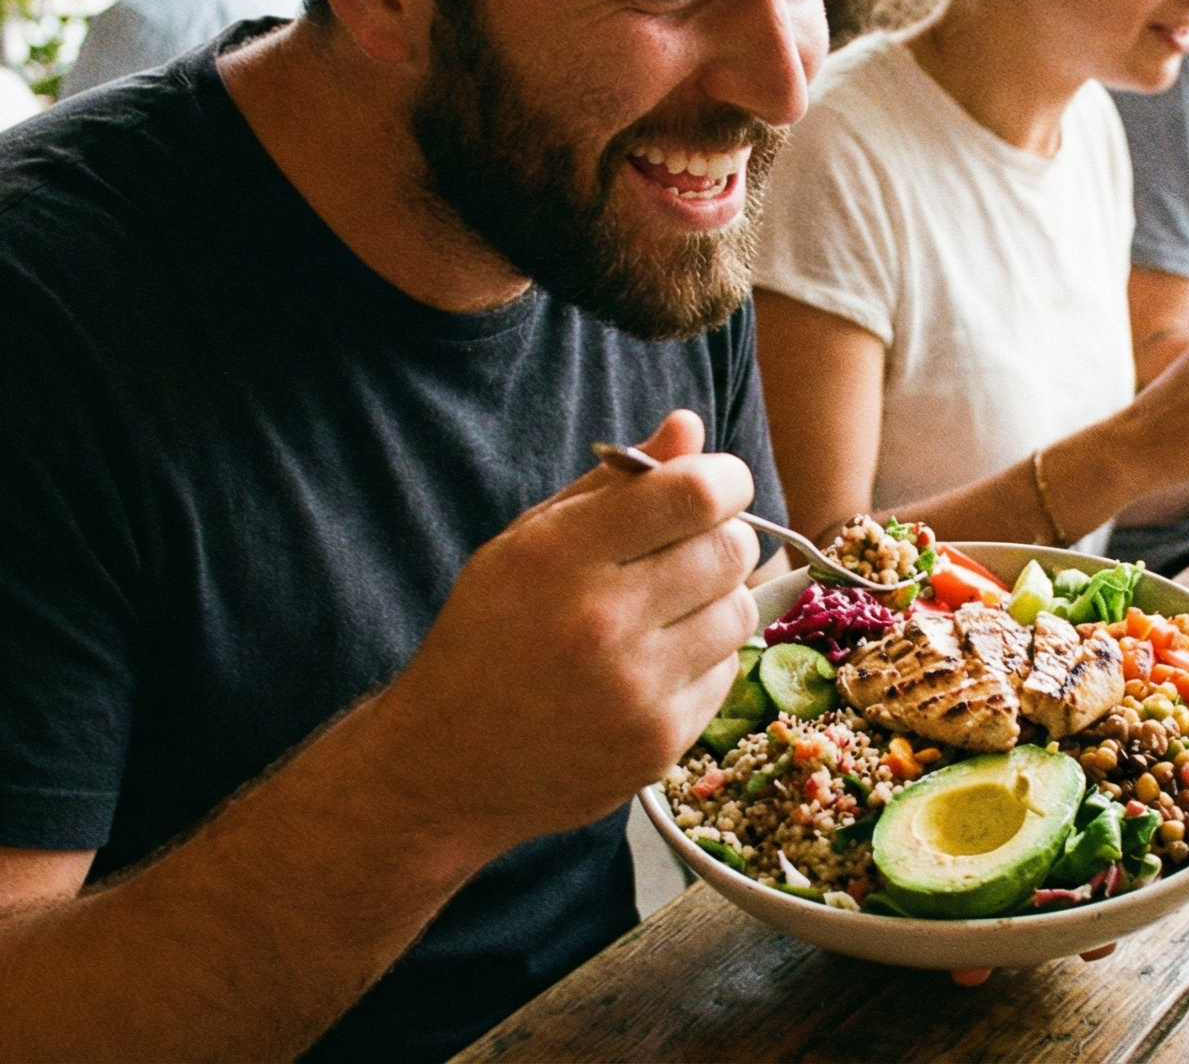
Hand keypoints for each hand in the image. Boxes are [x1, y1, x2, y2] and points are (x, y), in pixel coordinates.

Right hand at [388, 409, 759, 851]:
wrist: (449, 762)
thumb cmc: (488, 637)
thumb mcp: (528, 544)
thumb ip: (612, 485)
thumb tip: (689, 427)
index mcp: (559, 557)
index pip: (694, 494)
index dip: (724, 478)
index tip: (716, 485)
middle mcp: (601, 621)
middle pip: (731, 549)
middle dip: (722, 537)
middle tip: (688, 549)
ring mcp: (635, 689)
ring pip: (739, 611)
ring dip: (717, 600)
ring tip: (666, 611)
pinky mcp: (659, 743)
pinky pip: (726, 673)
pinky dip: (703, 660)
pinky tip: (654, 665)